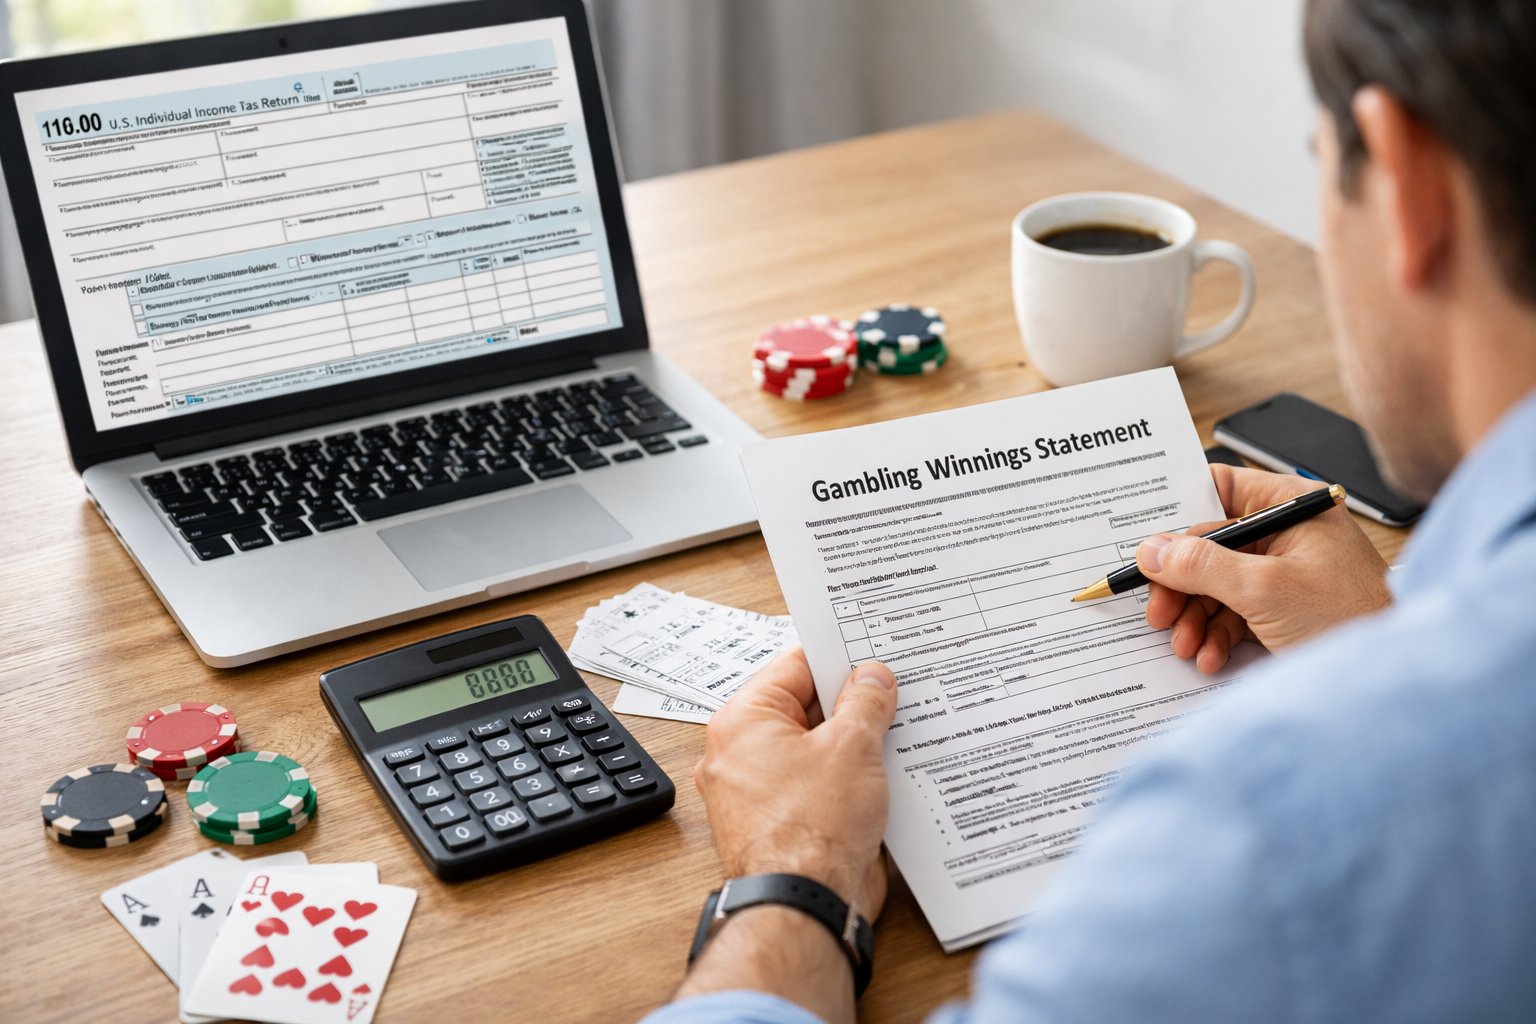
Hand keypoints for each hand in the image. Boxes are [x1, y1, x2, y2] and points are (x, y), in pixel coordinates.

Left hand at [692, 648, 896, 916]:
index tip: (871, 653)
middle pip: (804, 708)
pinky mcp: (782, 823)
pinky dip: (846, 777)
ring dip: (852, 742)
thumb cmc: (810, 831)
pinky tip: (884, 772)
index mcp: (744, 721)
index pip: (794, 667)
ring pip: (813, 749)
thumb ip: (865, 703)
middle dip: (849, 702)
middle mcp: (741, 754)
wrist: (805, 905)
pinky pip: (816, 784)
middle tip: (891, 690)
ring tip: (895, 729)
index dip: (837, 657)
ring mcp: (759, 791)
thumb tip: (872, 678)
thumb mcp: (852, 747)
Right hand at [1136, 465, 1390, 671]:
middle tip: (1159, 612)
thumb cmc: (1351, 618)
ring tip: (1186, 644)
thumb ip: (1202, 566)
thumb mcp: (1264, 588)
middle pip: (1207, 544)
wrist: (1389, 677)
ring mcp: (1281, 569)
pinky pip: (1231, 611)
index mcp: (1288, 505)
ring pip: (1214, 582)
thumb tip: (1153, 550)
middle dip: (1180, 584)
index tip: (1144, 544)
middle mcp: (1283, 530)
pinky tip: (1209, 655)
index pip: (1216, 491)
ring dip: (1193, 617)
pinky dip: (1214, 634)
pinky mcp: (1280, 604)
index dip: (1176, 516)